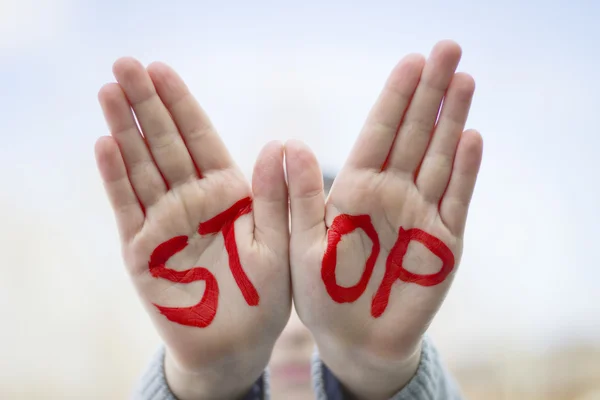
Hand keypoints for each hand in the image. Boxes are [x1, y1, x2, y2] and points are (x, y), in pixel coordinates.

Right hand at [94, 58, 289, 399]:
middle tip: (124, 63)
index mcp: (229, 194)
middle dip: (146, 104)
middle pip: (165, 144)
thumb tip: (281, 143)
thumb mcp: (279, 244)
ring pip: (142, 168)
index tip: (162, 69)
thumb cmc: (264, 296)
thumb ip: (274, 197)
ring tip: (108, 91)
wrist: (234, 345)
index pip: (200, 139)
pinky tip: (105, 145)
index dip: (181, 105)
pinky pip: (128, 209)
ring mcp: (165, 223)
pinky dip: (117, 179)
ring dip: (124, 130)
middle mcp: (194, 201)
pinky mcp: (142, 251)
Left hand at [286, 40, 482, 399]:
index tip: (410, 61)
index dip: (394, 98)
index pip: (378, 134)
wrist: (355, 338)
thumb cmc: (322, 293)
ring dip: (452, 120)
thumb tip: (287, 144)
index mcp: (354, 190)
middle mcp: (390, 193)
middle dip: (430, 93)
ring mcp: (419, 214)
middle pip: (414, 134)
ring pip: (440, 158)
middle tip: (448, 49)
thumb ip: (300, 197)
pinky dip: (466, 172)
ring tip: (464, 80)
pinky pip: (456, 201)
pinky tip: (473, 138)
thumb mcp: (302, 244)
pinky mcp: (443, 242)